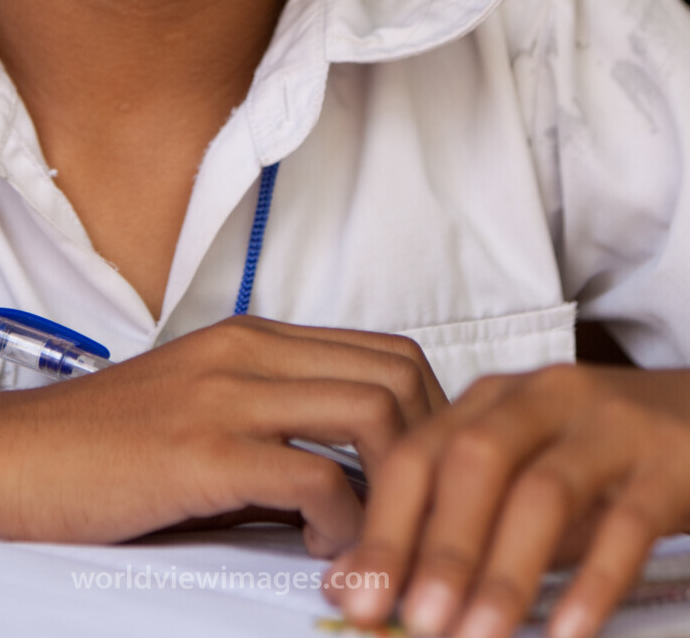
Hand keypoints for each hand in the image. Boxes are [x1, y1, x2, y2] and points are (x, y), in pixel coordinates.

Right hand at [0, 315, 444, 549]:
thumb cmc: (95, 453)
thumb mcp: (195, 414)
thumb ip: (270, 428)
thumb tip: (350, 487)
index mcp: (251, 338)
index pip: (387, 353)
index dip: (430, 421)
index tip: (429, 488)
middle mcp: (247, 350)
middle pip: (399, 375)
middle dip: (433, 456)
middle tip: (422, 523)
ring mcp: (224, 394)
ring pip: (374, 415)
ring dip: (400, 494)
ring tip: (381, 547)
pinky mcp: (200, 450)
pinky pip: (318, 478)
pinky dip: (345, 527)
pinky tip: (324, 556)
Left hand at [326, 364, 689, 637]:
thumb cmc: (594, 456)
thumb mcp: (521, 472)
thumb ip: (452, 520)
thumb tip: (354, 583)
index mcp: (493, 399)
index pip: (420, 453)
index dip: (383, 526)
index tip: (354, 598)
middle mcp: (544, 398)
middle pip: (475, 460)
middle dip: (439, 546)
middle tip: (415, 621)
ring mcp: (610, 426)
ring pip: (544, 491)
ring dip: (505, 571)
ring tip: (475, 637)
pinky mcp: (668, 464)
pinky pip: (628, 523)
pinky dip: (593, 581)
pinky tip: (567, 632)